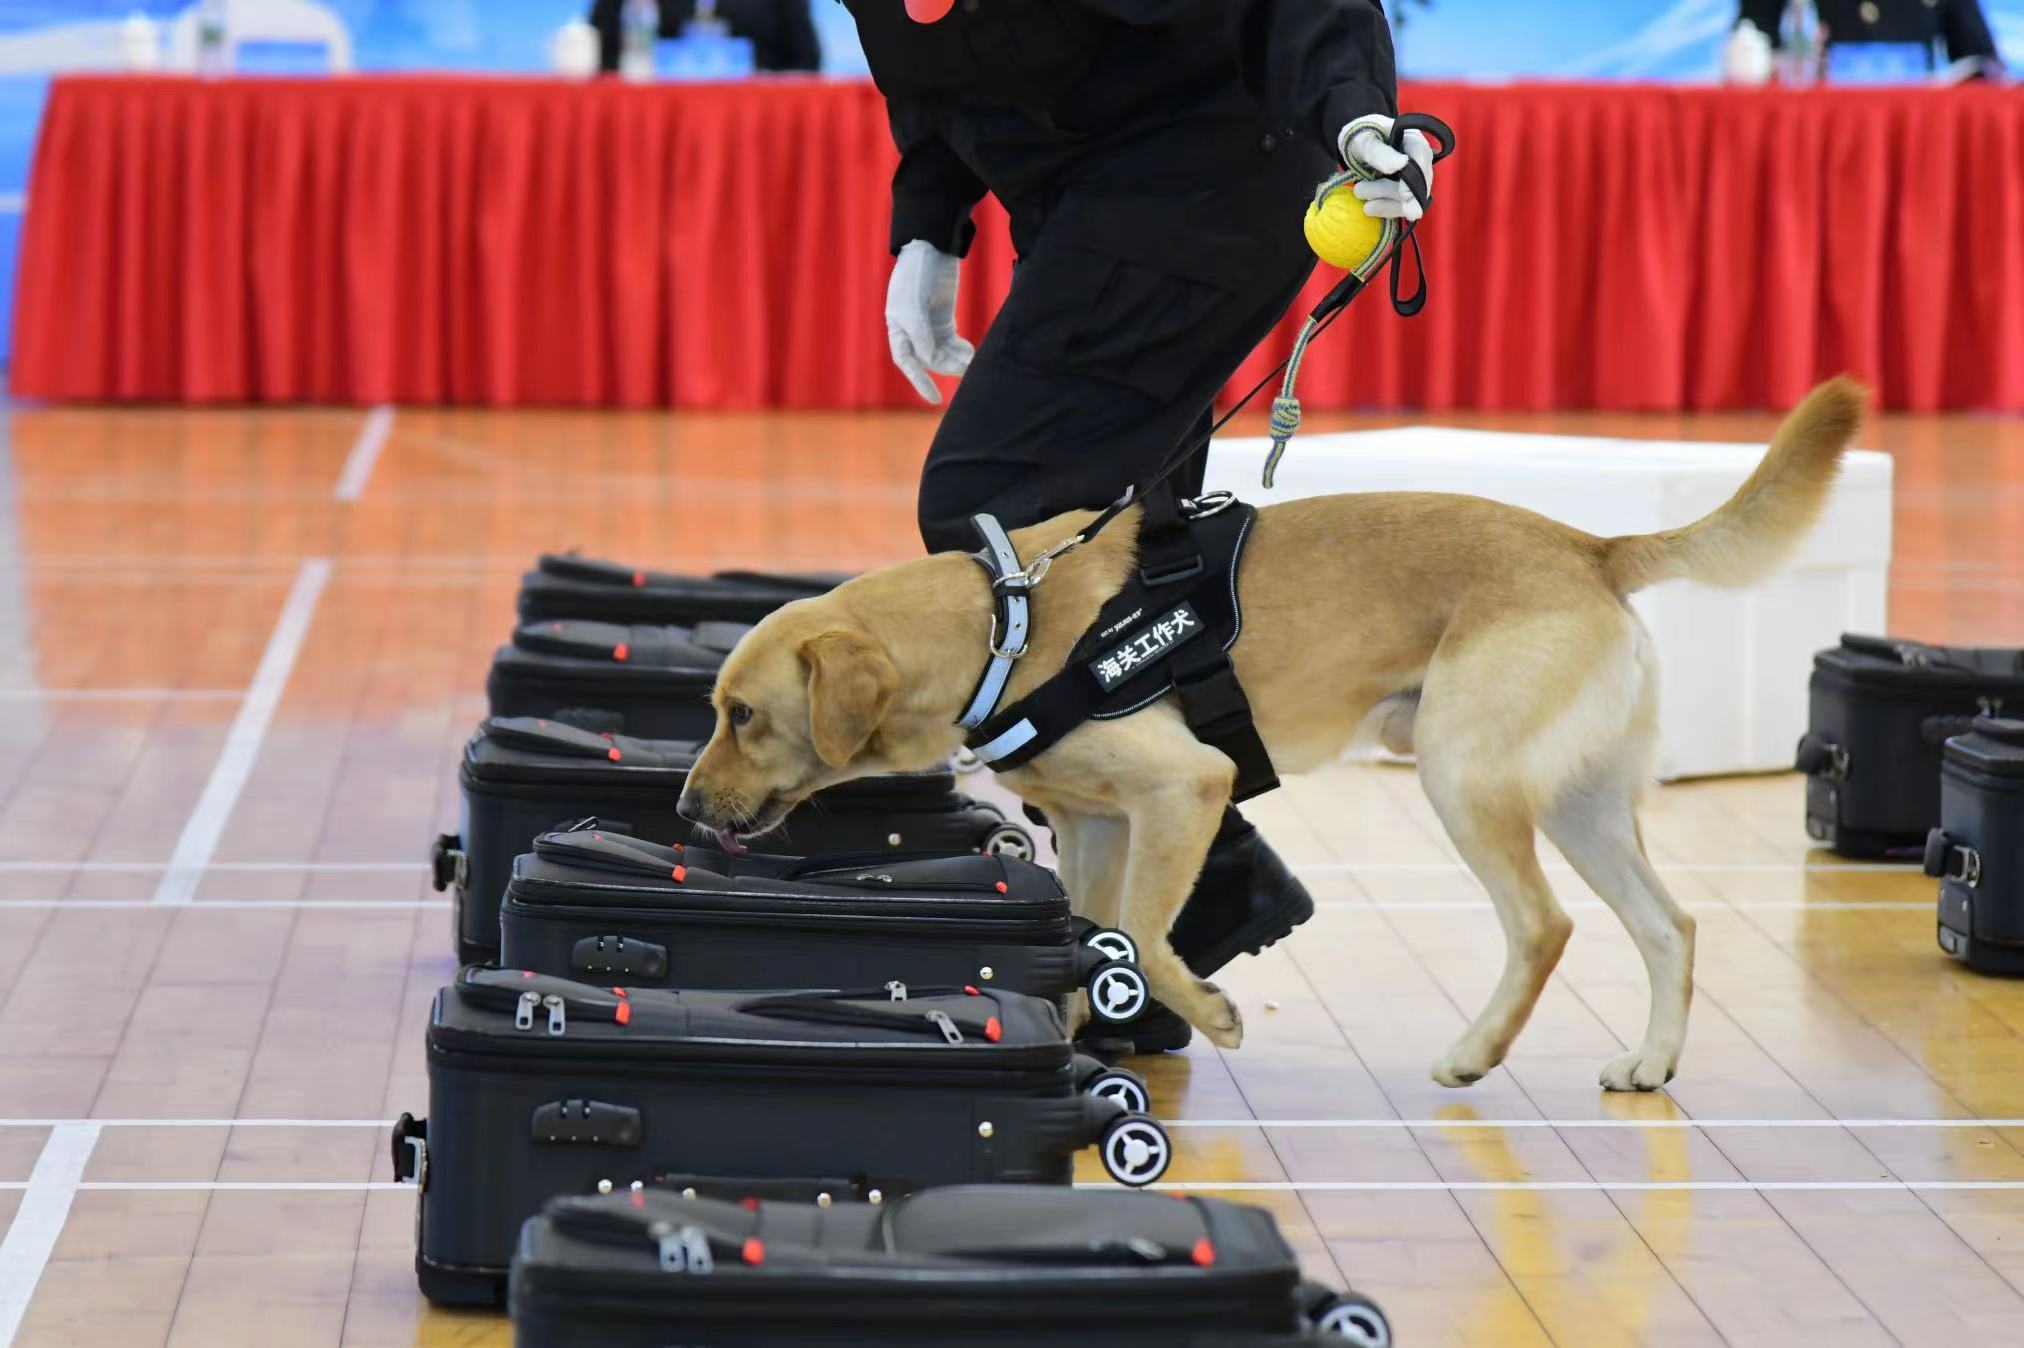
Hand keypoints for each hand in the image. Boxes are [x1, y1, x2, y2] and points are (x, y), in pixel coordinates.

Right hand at [885, 240, 973, 404]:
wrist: (931, 246)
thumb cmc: (917, 274)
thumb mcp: (916, 305)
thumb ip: (921, 335)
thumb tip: (930, 361)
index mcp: (898, 327)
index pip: (907, 361)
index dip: (920, 381)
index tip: (935, 398)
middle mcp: (911, 330)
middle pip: (929, 359)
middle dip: (947, 367)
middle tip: (967, 372)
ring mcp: (928, 325)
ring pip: (943, 352)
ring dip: (957, 360)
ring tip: (973, 364)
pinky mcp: (943, 318)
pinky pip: (952, 342)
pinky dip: (961, 349)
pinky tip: (972, 353)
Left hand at [1337, 114, 1434, 222]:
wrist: (1356, 147)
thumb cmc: (1361, 137)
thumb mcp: (1364, 141)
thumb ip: (1379, 151)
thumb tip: (1401, 163)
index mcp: (1413, 139)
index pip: (1422, 158)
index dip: (1415, 177)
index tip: (1403, 193)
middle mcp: (1420, 159)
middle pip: (1418, 183)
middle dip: (1389, 191)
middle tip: (1360, 190)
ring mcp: (1415, 178)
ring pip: (1410, 199)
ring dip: (1384, 202)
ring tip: (1359, 194)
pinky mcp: (1407, 194)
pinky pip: (1401, 207)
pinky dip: (1385, 209)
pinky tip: (1369, 208)